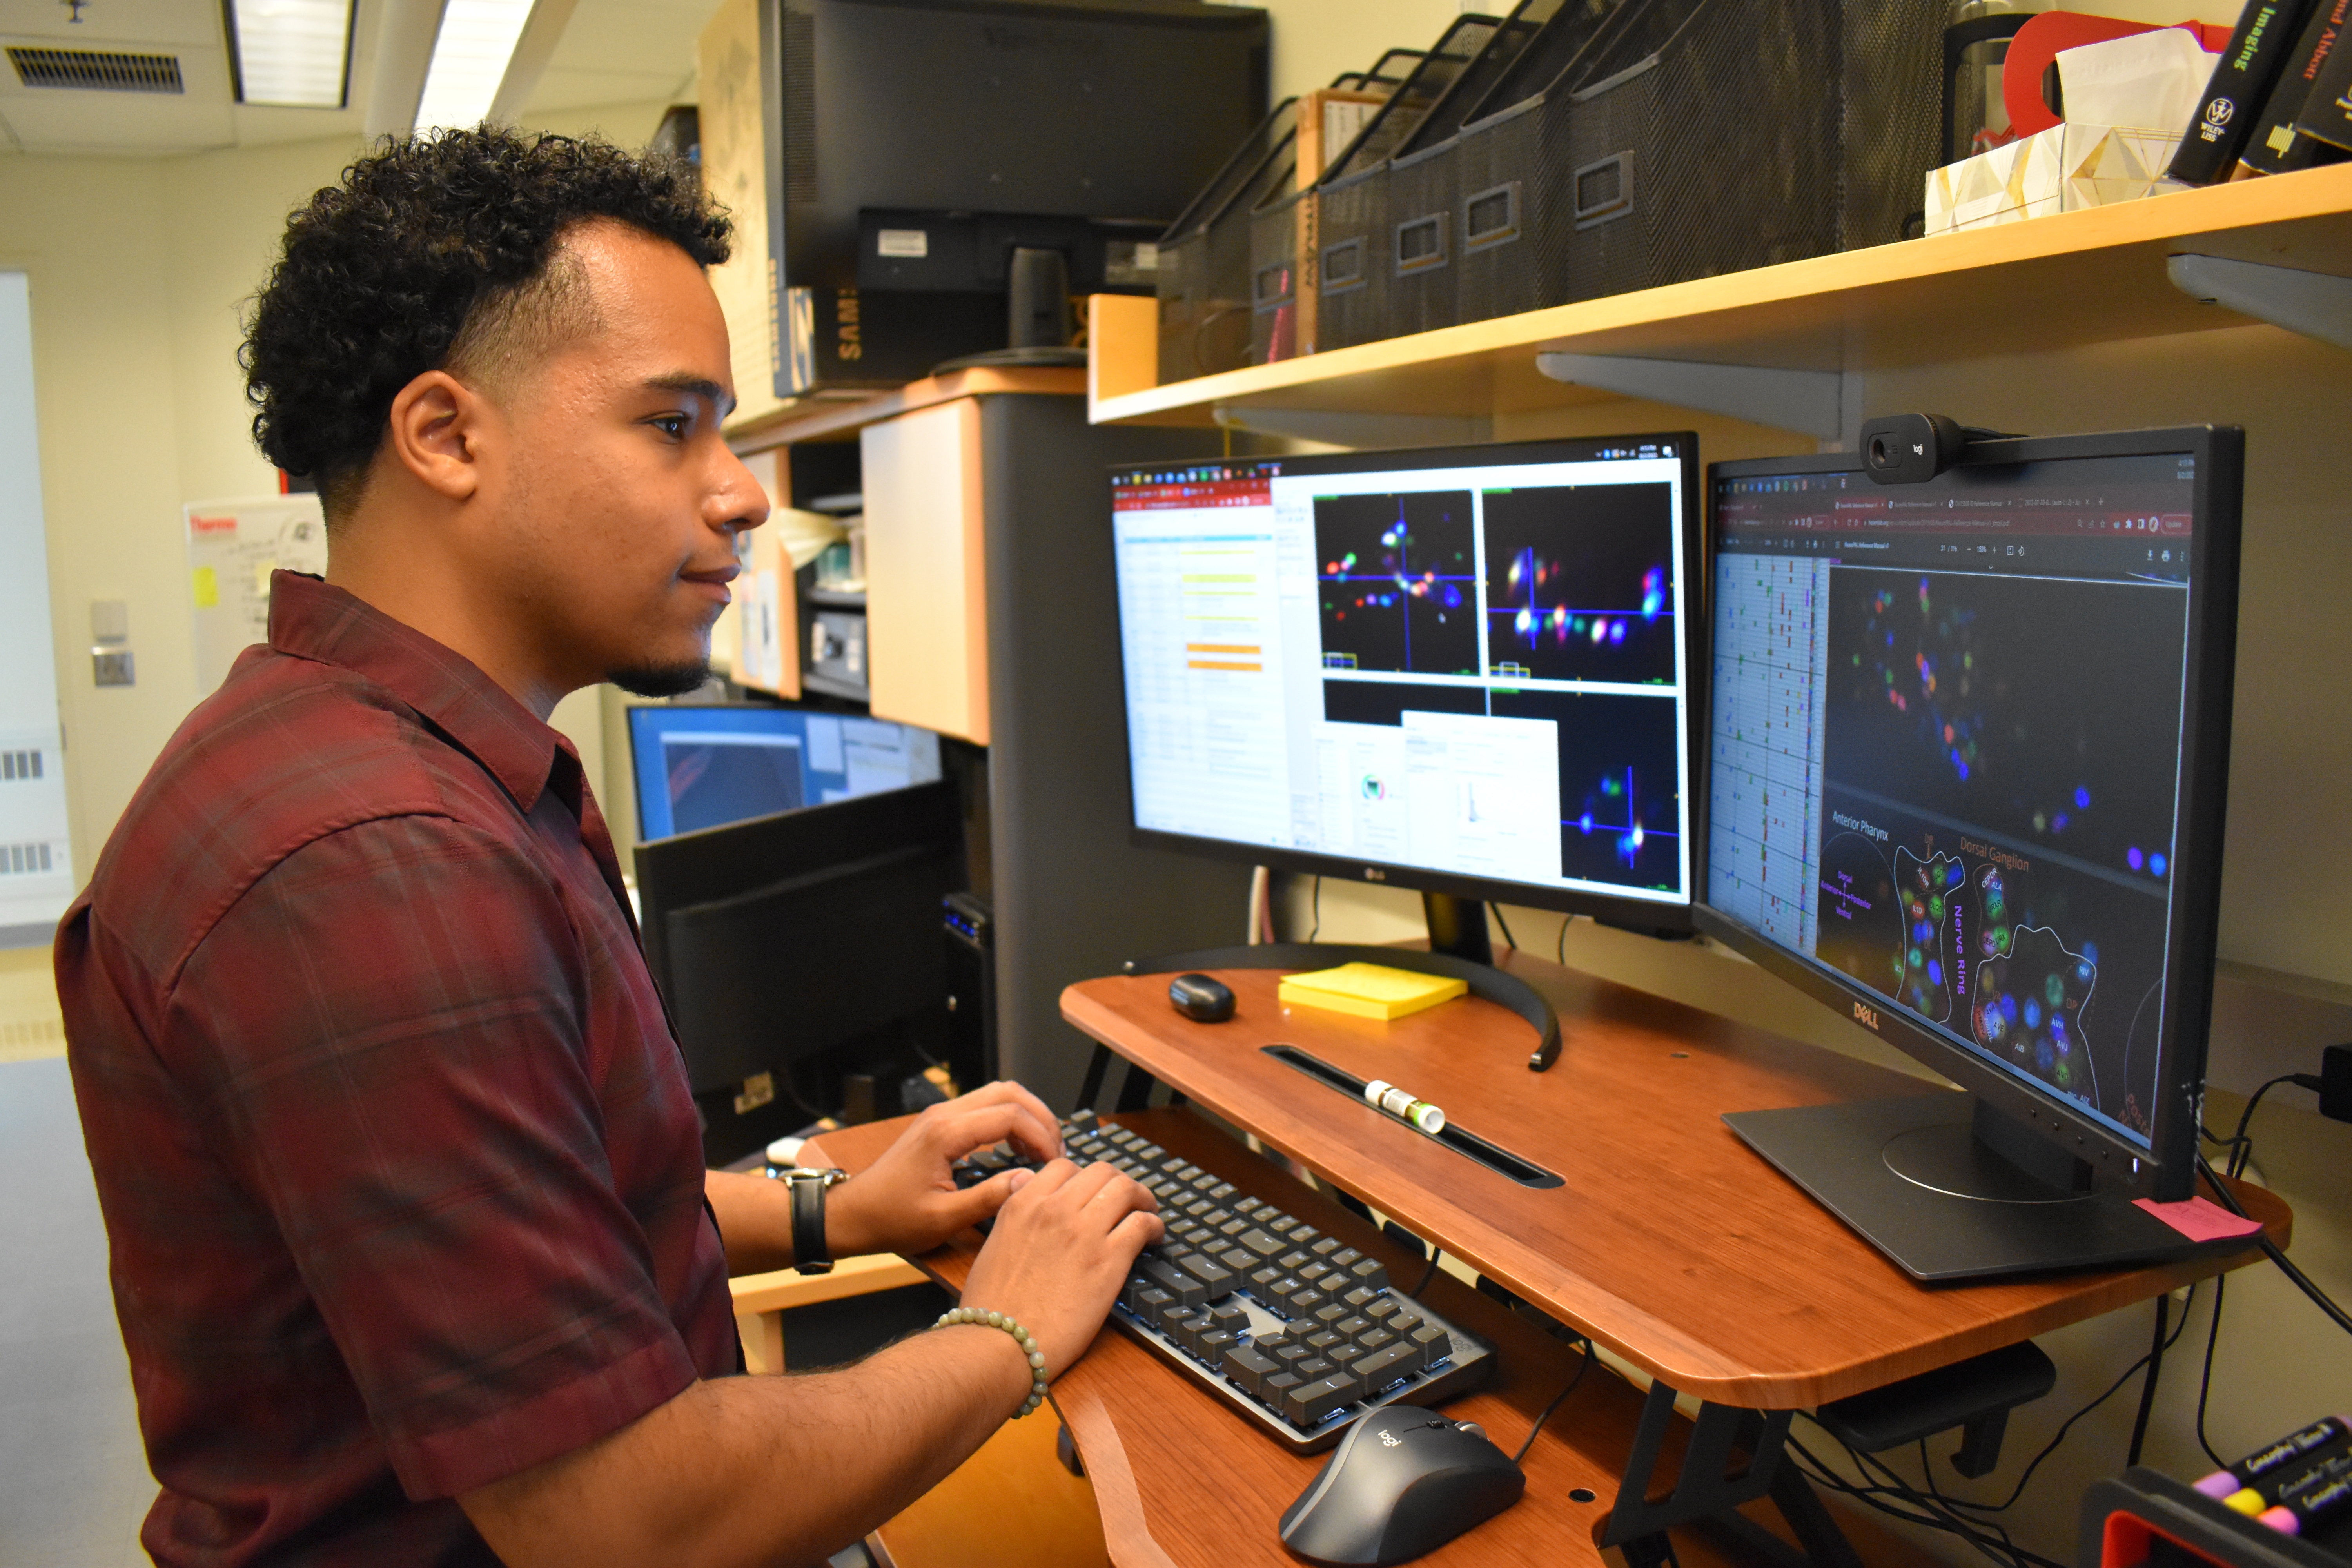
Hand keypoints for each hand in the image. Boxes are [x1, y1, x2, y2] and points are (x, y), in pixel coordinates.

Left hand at [821, 1081, 1064, 1259]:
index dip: (1041, 1136)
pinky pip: (984, 1106)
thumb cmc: (892, 1219)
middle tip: (1056, 1151)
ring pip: (997, 1094)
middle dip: (1040, 1117)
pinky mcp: (939, 1123)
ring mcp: (941, 1115)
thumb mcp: (943, 1219)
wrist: (853, 1213)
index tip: (1055, 1163)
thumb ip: (990, 1199)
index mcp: (946, 1133)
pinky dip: (1008, 1119)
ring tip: (1042, 1149)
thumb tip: (1030, 1181)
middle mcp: (944, 1114)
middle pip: (1009, 1092)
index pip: (1010, 1115)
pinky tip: (1017, 1147)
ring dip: (1026, 1115)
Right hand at [957, 1159, 1161, 1379]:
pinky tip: (1153, 1237)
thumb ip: (1015, 1214)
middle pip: (1101, 1172)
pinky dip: (1153, 1226)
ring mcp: (1083, 1232)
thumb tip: (1025, 1187)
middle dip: (1117, 1182)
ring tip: (1147, 1212)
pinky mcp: (1108, 1259)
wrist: (998, 1343)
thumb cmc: (991, 1306)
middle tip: (1126, 1199)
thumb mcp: (993, 1244)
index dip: (1085, 1177)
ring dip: (1142, 1198)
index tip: (1093, 1191)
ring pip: (1126, 1189)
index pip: (1064, 1166)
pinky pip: (1142, 1224)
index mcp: (1023, 1204)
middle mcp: (1055, 1209)